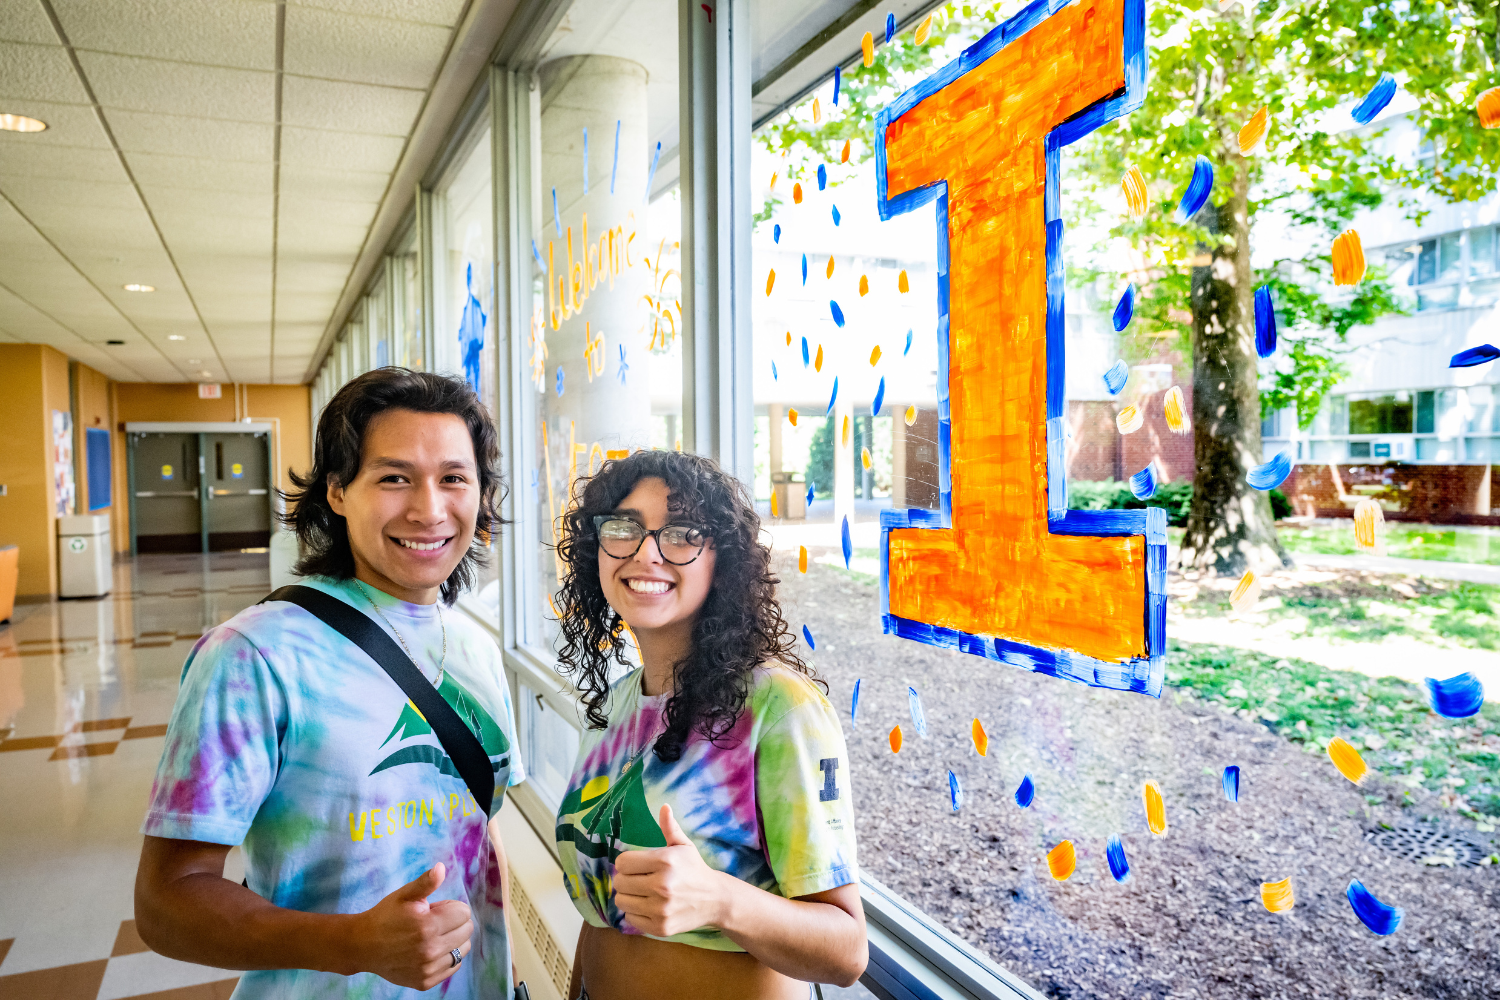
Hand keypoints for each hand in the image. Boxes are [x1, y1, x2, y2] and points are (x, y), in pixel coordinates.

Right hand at [351, 863, 473, 988]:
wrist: (362, 946)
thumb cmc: (385, 916)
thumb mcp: (404, 895)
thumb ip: (426, 882)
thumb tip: (441, 868)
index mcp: (428, 926)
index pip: (464, 913)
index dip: (451, 907)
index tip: (435, 910)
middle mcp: (430, 950)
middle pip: (467, 931)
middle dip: (454, 922)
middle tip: (433, 922)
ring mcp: (428, 968)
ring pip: (463, 950)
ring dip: (454, 940)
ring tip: (433, 936)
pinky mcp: (425, 982)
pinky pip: (453, 966)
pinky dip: (447, 957)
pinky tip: (431, 950)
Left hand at [613, 805, 729, 937]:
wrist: (715, 900)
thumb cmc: (694, 869)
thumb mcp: (684, 846)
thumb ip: (670, 827)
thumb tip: (664, 807)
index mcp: (665, 861)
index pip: (622, 862)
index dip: (627, 863)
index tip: (636, 865)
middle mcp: (662, 885)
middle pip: (619, 882)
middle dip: (626, 879)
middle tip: (638, 879)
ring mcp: (661, 909)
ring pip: (621, 901)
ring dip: (628, 896)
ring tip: (641, 893)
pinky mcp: (660, 927)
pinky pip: (630, 919)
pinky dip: (635, 913)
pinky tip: (648, 906)